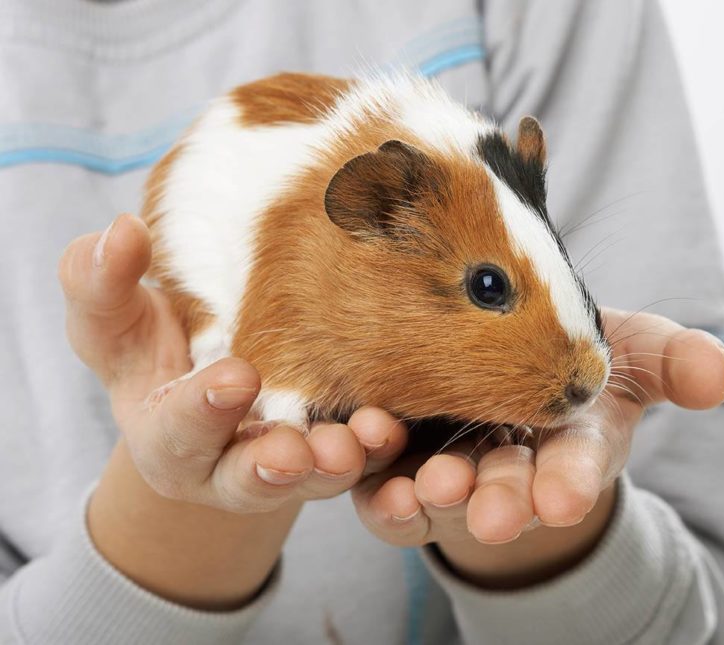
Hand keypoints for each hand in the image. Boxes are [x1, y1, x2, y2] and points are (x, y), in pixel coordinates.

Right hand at [59, 214, 407, 606]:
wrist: (208, 368)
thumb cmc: (151, 340)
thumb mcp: (116, 313)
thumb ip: (102, 280)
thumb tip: (121, 229)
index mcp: (165, 436)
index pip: (175, 430)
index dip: (200, 410)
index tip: (236, 378)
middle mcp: (224, 465)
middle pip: (244, 478)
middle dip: (268, 465)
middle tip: (293, 452)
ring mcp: (284, 464)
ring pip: (311, 478)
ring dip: (334, 464)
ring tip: (357, 443)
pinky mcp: (330, 452)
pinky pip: (359, 460)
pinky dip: (377, 447)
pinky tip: (392, 424)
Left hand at [351, 307, 723, 587]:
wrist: (495, 357)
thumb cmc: (568, 356)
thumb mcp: (629, 350)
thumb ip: (670, 359)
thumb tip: (715, 374)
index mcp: (566, 441)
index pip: (575, 466)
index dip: (571, 483)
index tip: (562, 498)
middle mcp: (506, 462)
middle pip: (504, 488)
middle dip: (501, 501)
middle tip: (492, 511)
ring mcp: (448, 464)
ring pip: (437, 491)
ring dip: (433, 495)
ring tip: (428, 486)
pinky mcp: (394, 457)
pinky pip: (380, 480)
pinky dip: (376, 484)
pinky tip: (370, 471)